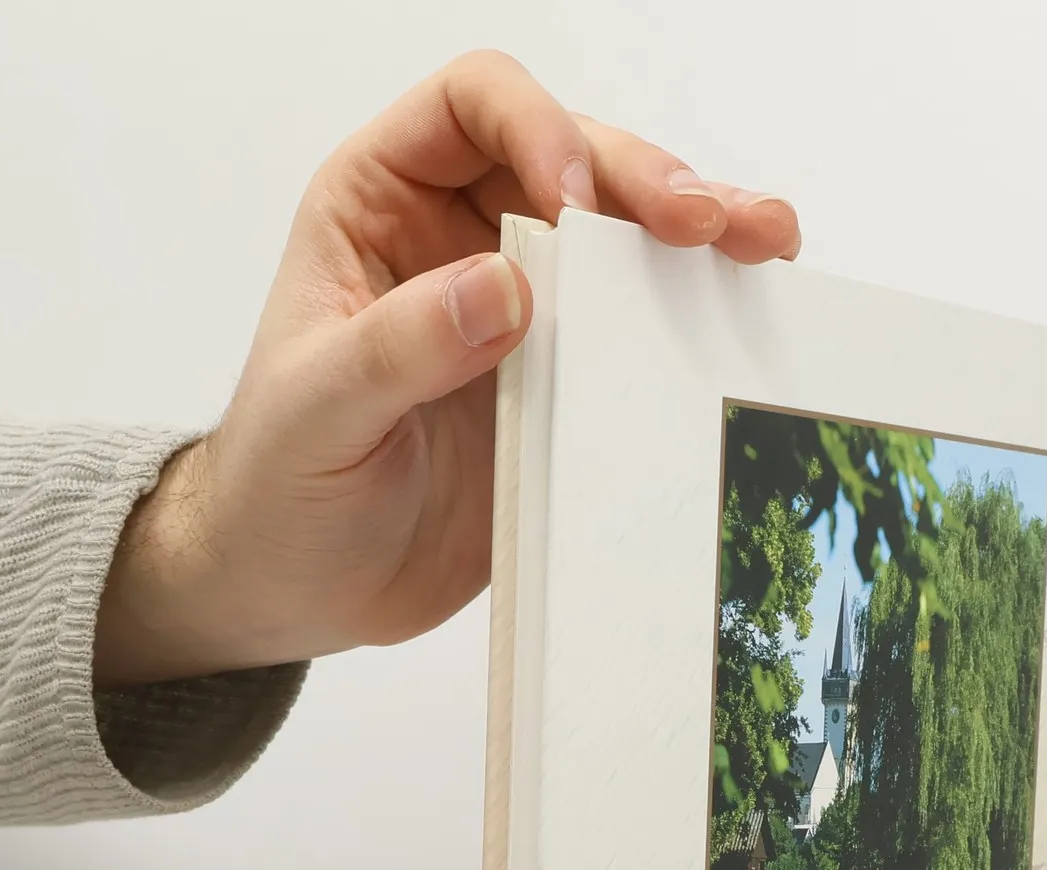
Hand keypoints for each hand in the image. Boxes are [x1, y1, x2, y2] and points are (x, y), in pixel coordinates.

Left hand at [96, 52, 799, 685]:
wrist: (305, 586)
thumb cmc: (280, 486)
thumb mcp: (315, 410)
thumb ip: (400, 345)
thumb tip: (505, 285)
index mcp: (383, 203)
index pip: (474, 106)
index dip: (536, 130)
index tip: (574, 205)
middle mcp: (464, 236)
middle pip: (577, 159)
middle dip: (650, 181)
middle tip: (708, 225)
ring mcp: (529, 313)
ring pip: (627, 239)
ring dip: (702, 235)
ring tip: (766, 242)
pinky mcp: (572, 386)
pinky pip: (645, 335)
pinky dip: (699, 319)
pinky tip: (749, 316)